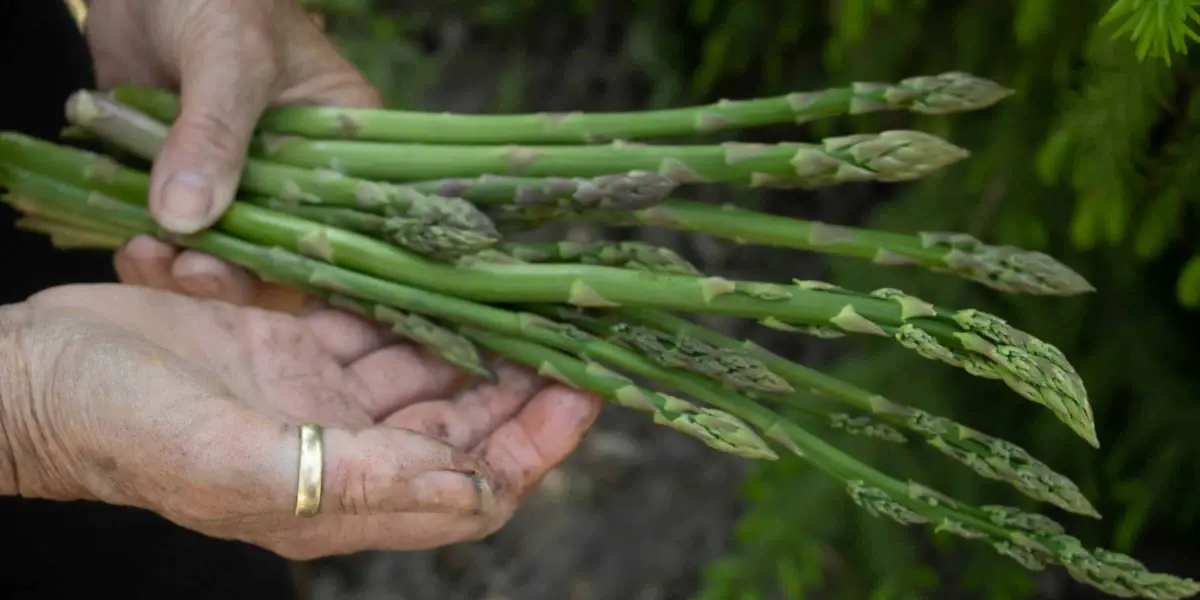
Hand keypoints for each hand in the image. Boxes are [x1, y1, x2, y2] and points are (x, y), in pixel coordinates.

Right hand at [0, 284, 601, 558]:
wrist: (32, 374)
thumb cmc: (116, 425)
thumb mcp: (231, 460)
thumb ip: (354, 481)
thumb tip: (473, 492)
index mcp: (338, 501)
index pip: (472, 491)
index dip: (535, 448)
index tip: (585, 392)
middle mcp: (342, 455)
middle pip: (465, 426)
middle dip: (524, 384)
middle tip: (574, 325)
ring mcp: (319, 399)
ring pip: (429, 371)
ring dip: (477, 336)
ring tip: (526, 290)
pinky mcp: (294, 348)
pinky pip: (377, 325)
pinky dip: (412, 304)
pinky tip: (446, 273)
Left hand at [84, 0, 377, 309]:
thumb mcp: (230, 54)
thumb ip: (213, 132)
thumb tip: (187, 219)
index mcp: (343, 142)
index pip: (348, 225)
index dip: (319, 271)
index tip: (272, 293)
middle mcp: (298, 171)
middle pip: (284, 253)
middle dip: (238, 276)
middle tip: (193, 272)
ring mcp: (238, 179)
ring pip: (227, 253)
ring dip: (188, 271)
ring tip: (149, 256)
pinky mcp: (183, 177)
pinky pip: (176, 235)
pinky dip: (153, 251)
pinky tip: (133, 247)